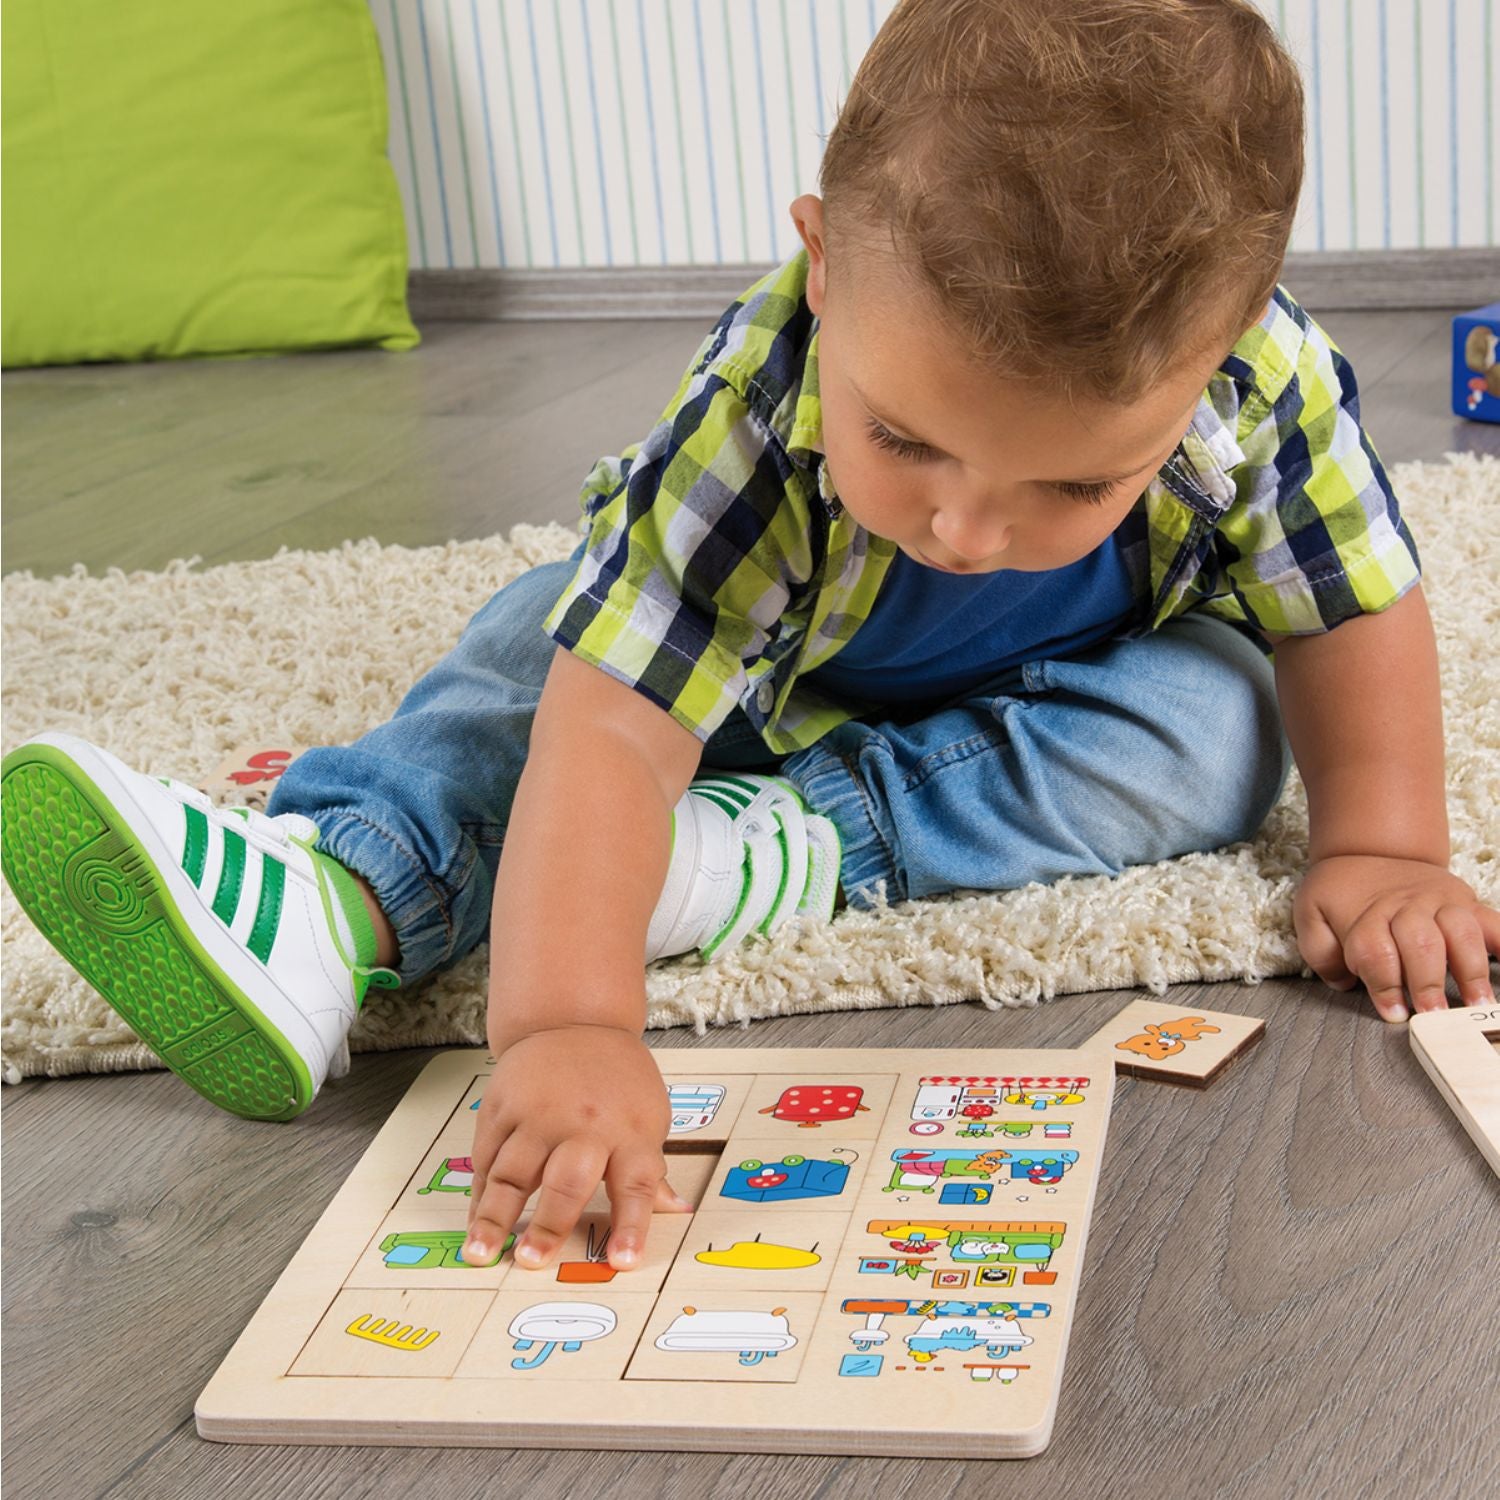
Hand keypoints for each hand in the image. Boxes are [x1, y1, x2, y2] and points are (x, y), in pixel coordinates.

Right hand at [463, 1024, 692, 1271]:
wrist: (574, 1022)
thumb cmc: (618, 1078)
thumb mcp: (649, 1114)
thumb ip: (651, 1169)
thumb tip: (677, 1211)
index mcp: (630, 1131)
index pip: (637, 1184)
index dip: (632, 1225)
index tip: (622, 1262)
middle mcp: (584, 1124)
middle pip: (566, 1180)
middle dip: (548, 1223)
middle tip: (531, 1260)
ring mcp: (538, 1114)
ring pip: (512, 1172)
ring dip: (495, 1216)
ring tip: (481, 1253)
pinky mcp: (502, 1106)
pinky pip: (486, 1156)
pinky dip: (478, 1193)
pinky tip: (475, 1222)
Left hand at [1293, 854, 1499, 1021]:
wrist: (1369, 850)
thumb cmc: (1340, 890)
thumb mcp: (1311, 913)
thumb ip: (1320, 950)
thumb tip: (1343, 981)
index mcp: (1367, 914)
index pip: (1374, 951)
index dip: (1383, 984)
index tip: (1393, 1013)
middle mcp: (1407, 907)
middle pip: (1420, 943)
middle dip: (1428, 982)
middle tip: (1434, 1014)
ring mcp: (1441, 903)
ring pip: (1461, 932)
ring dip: (1471, 969)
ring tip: (1479, 1003)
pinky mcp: (1466, 903)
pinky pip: (1493, 921)